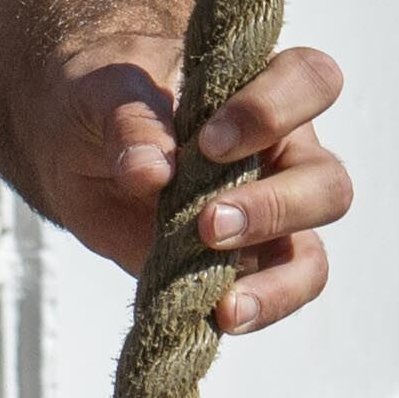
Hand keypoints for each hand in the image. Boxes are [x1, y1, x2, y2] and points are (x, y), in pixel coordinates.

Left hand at [35, 40, 354, 335]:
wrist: (72, 147)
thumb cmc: (104, 100)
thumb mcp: (102, 92)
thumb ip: (128, 120)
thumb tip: (151, 170)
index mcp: (259, 89)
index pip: (309, 81)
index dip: (274, 111)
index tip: (208, 142)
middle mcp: (281, 152)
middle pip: (326, 180)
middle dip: (276, 206)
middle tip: (209, 222)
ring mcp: (272, 215)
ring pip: (313, 249)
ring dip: (277, 276)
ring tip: (226, 298)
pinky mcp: (249, 264)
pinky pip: (283, 291)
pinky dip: (262, 307)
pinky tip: (222, 316)